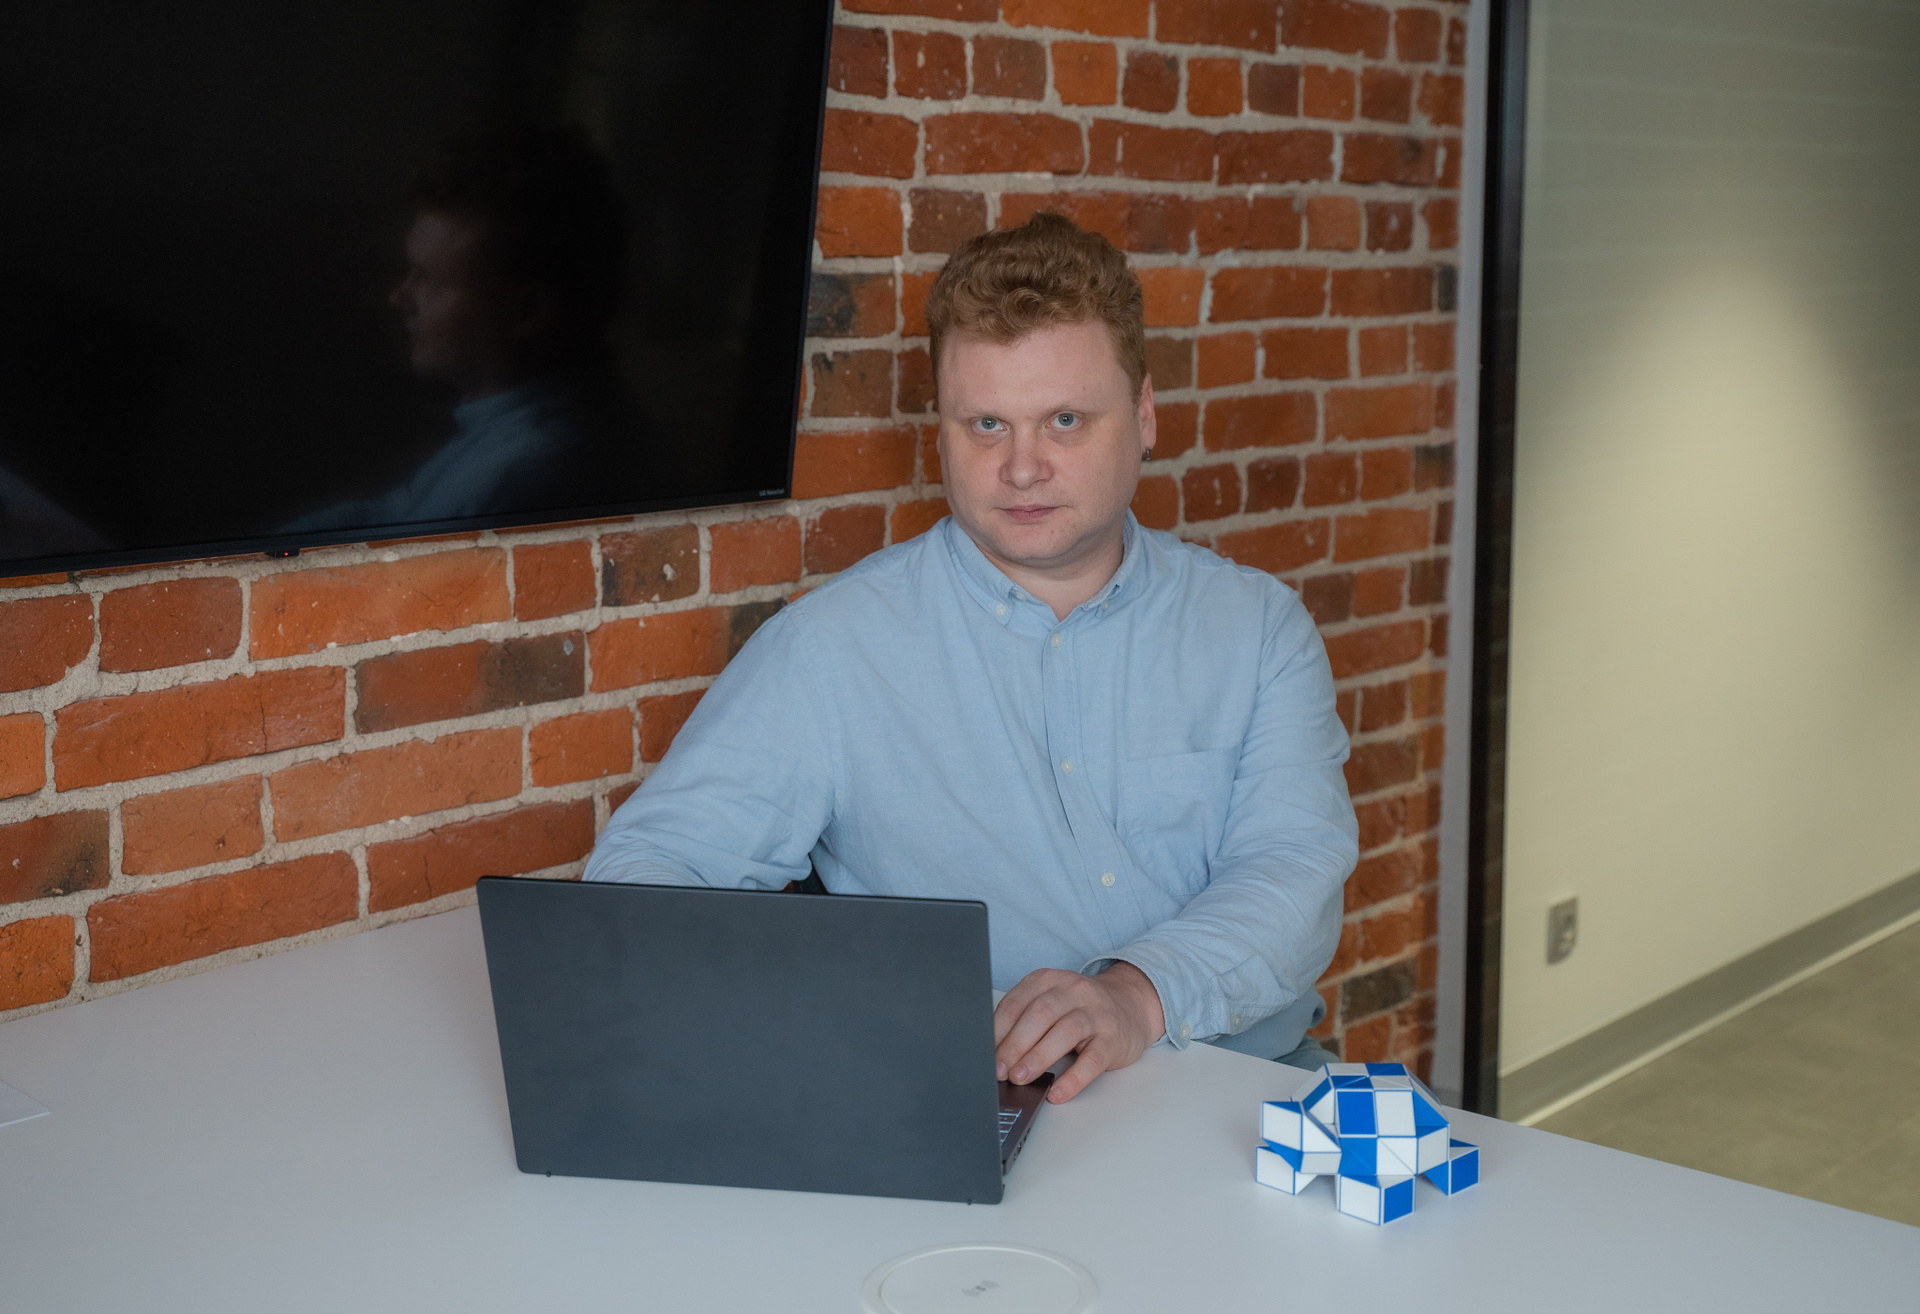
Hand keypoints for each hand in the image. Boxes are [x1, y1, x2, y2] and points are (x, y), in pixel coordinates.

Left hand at [992, 962, 1165, 1102]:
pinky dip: (1073, 1078)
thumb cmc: (1080, 1009)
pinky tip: (1057, 1092)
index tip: (984, 1054)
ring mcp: (1096, 1013)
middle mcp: (1073, 991)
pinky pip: (1093, 1059)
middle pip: (1040, 1014)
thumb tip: (993, 1055)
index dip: (998, 1030)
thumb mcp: (1051, 1003)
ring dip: (1038, 1057)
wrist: (1130, 1006)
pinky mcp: (1113, 1038)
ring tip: (1021, 1078)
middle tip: (1000, 1070)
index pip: (1017, 1002)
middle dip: (1015, 1044)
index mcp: (1049, 980)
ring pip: (1065, 1032)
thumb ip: (1025, 1020)